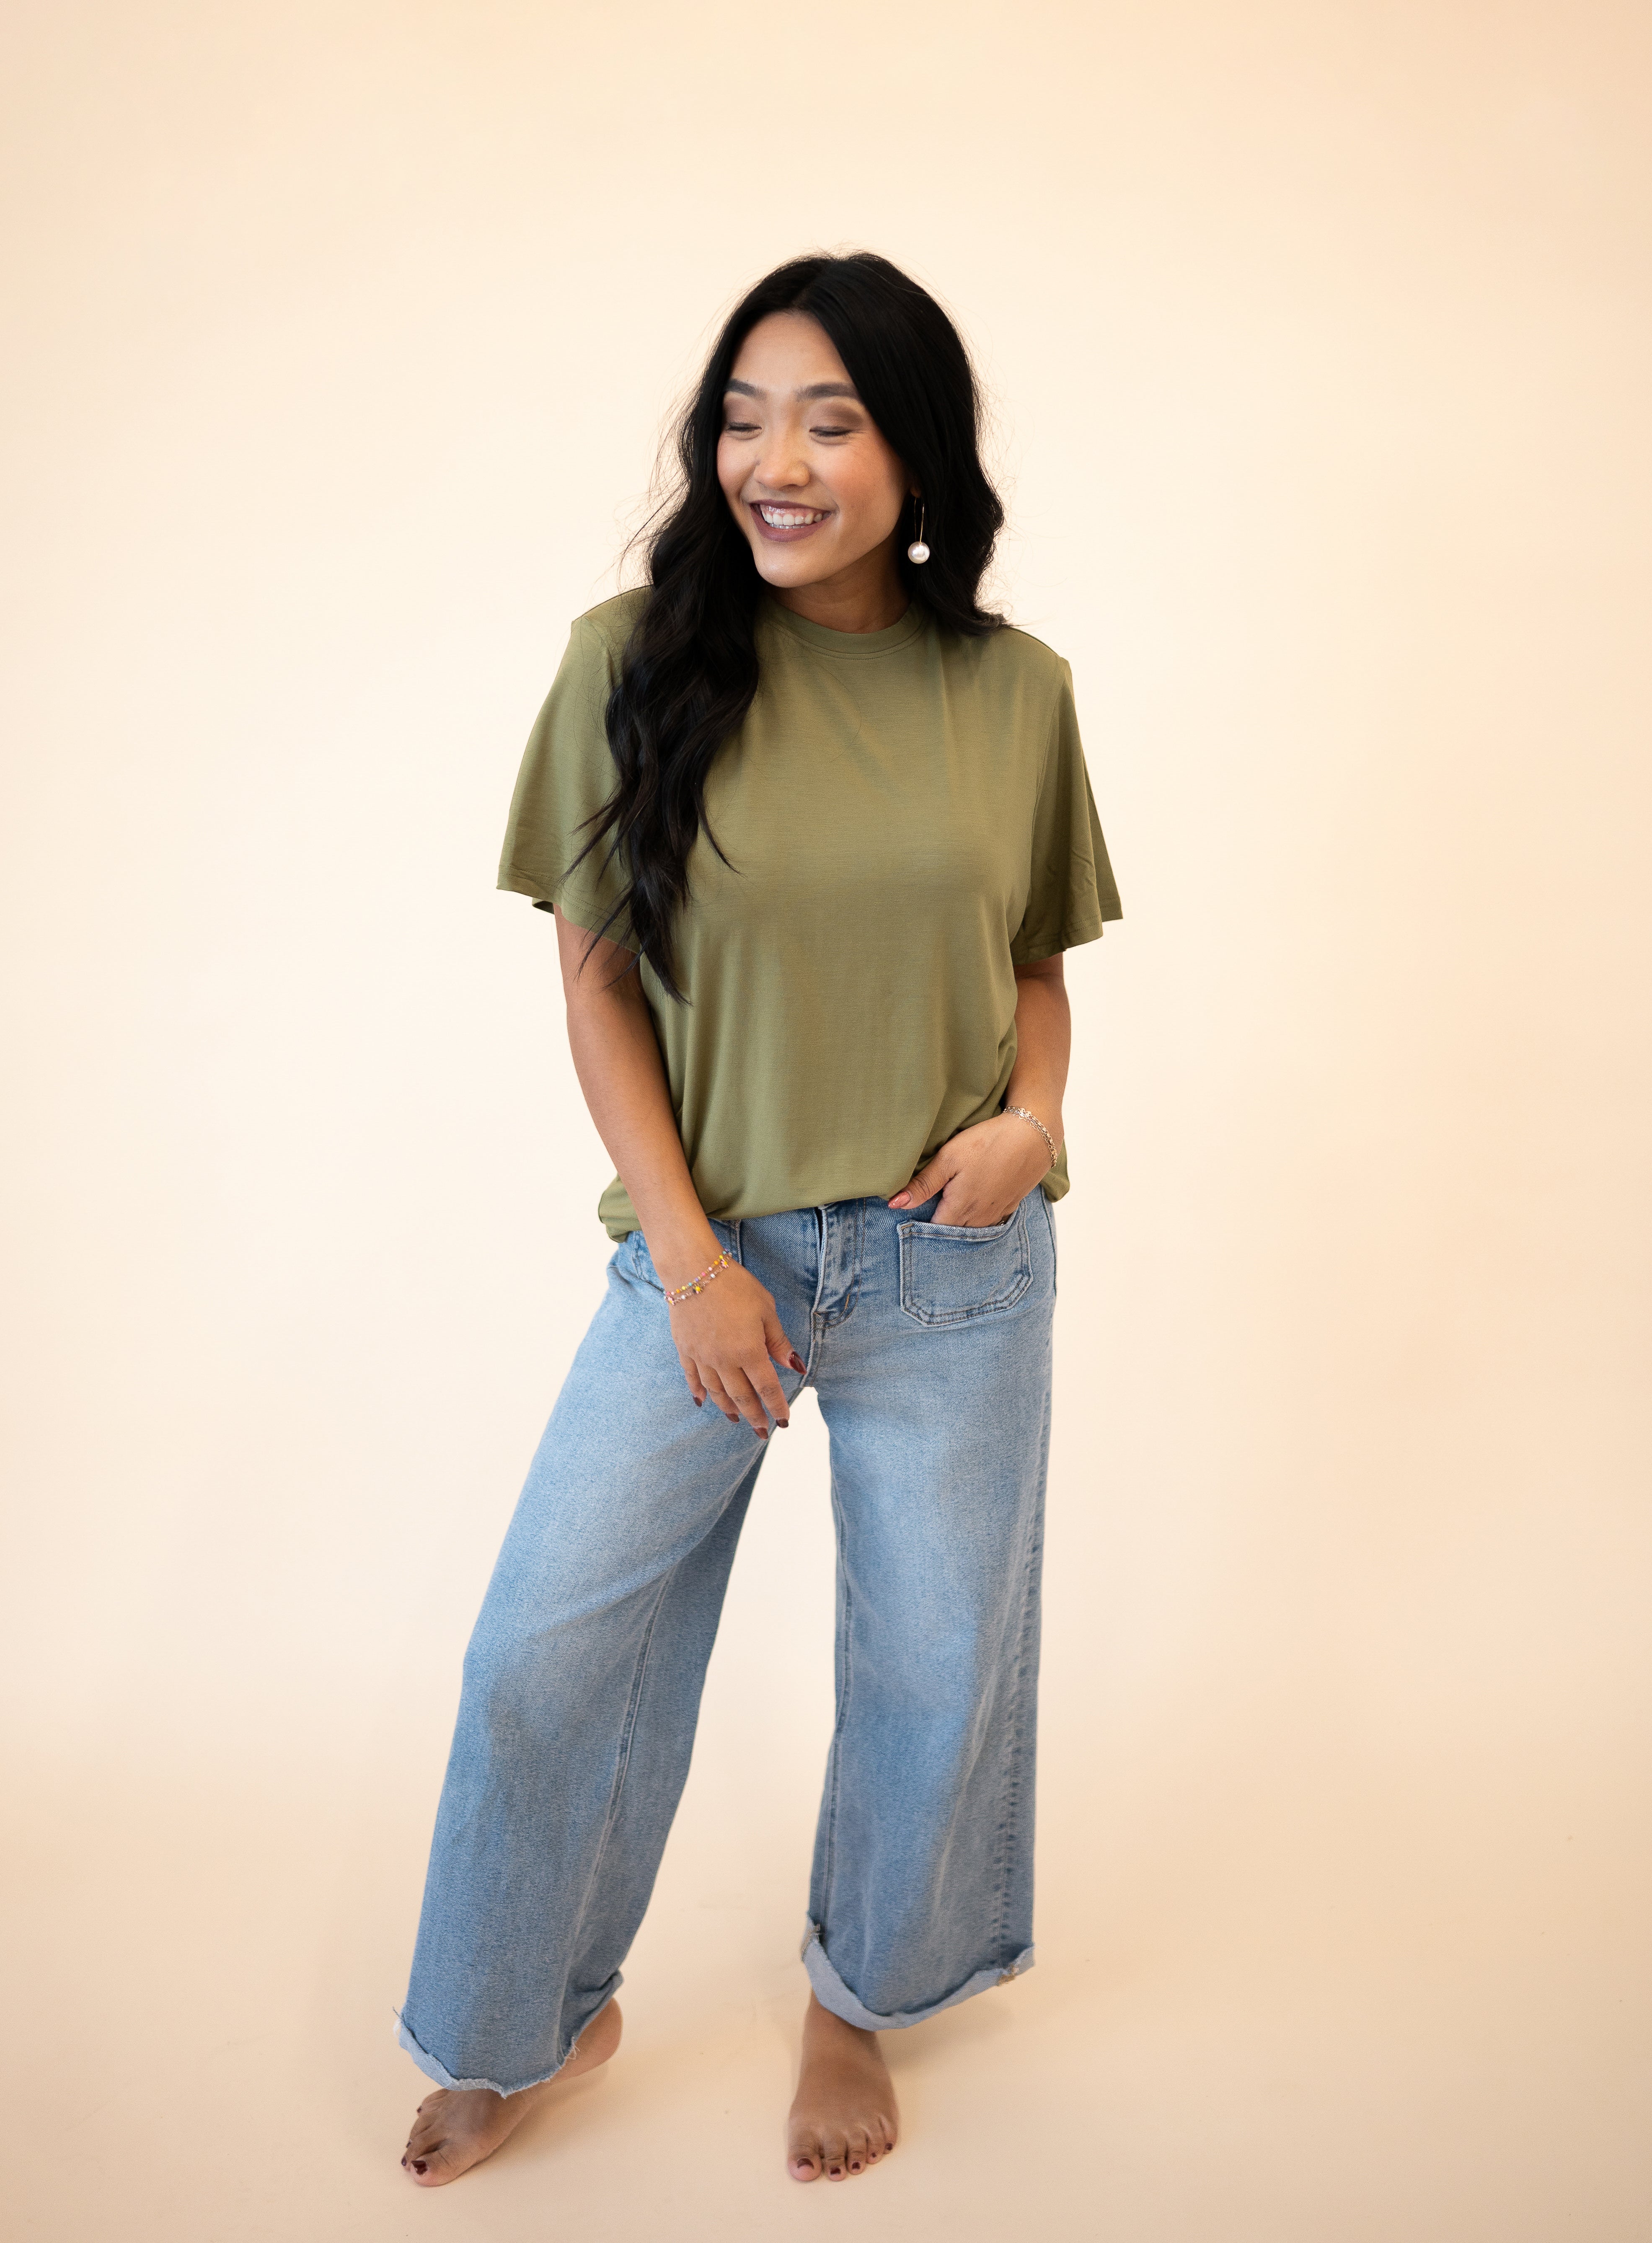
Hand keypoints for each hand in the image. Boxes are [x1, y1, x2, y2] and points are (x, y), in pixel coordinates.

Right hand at [667, 1261, 804, 1437]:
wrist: (694, 1269)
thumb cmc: (736, 1286)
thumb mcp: (766, 1310)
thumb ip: (778, 1341)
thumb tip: (795, 1366)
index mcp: (749, 1352)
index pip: (767, 1388)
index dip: (777, 1407)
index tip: (784, 1422)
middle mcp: (724, 1361)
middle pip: (741, 1396)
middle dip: (754, 1416)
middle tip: (762, 1432)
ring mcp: (702, 1357)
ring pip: (716, 1392)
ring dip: (728, 1408)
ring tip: (736, 1419)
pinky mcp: (685, 1349)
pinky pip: (692, 1377)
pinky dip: (698, 1392)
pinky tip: (702, 1402)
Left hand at [889, 1112, 1053, 1227]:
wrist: (1033, 1135)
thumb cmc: (987, 1143)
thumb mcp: (948, 1158)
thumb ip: (922, 1184)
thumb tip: (894, 1204)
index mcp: (959, 1209)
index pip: (933, 1231)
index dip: (920, 1226)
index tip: (911, 1219)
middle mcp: (978, 1218)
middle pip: (952, 1233)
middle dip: (938, 1228)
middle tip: (927, 1214)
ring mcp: (996, 1214)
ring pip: (970, 1229)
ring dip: (958, 1224)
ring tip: (947, 1209)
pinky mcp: (1009, 1206)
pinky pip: (988, 1222)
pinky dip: (977, 1218)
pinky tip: (973, 1204)